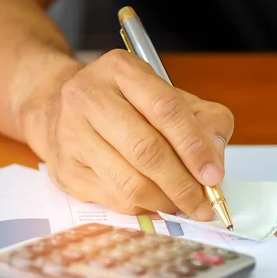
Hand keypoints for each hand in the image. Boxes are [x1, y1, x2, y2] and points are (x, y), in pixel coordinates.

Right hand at [21, 49, 233, 219]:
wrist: (62, 110)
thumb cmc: (128, 105)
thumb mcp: (173, 97)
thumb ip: (206, 120)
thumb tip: (214, 160)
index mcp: (121, 70)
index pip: (165, 109)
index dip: (194, 146)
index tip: (213, 174)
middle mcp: (89, 96)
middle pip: (146, 150)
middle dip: (182, 184)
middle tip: (204, 203)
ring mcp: (71, 134)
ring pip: (129, 181)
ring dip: (165, 200)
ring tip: (184, 205)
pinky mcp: (65, 169)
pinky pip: (114, 198)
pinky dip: (144, 207)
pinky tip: (158, 202)